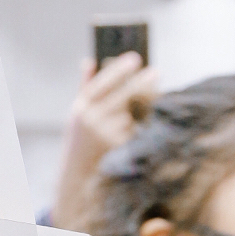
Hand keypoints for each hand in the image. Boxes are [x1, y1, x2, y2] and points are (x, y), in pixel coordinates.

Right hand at [52, 53, 157, 231]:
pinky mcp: (123, 149)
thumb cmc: (81, 140)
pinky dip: (148, 123)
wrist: (79, 177)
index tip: (135, 58)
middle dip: (143, 83)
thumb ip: (84, 86)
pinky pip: (141, 130)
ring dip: (149, 103)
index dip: (119, 69)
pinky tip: (155, 119)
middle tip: (157, 72)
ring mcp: (109, 136)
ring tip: (157, 95)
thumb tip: (89, 60)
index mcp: (81, 108)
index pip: (103, 82)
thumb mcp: (76, 114)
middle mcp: (94, 121)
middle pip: (125, 95)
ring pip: (137, 113)